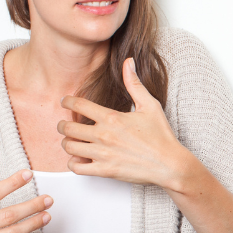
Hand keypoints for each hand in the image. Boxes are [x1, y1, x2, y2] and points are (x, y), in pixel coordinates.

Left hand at [58, 58, 194, 188]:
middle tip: (65, 125)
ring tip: (72, 141)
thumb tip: (128, 62)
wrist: (170, 164)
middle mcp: (103, 135)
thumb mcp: (150, 105)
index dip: (67, 101)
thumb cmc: (161, 136)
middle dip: (62, 125)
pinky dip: (73, 163)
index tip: (66, 102)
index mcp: (111, 117)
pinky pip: (76, 168)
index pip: (78, 105)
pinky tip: (80, 159)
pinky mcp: (104, 170)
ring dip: (67, 143)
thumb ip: (134, 84)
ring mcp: (102, 154)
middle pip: (68, 128)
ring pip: (69, 147)